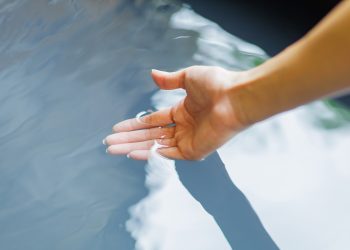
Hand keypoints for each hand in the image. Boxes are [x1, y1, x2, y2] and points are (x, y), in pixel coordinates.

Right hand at [104, 66, 247, 159]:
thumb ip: (170, 80)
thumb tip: (153, 74)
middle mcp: (182, 128)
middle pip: (149, 136)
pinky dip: (150, 155)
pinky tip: (133, 153)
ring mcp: (187, 141)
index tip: (117, 127)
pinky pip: (167, 155)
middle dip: (128, 138)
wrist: (234, 97)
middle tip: (109, 142)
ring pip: (154, 146)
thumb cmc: (216, 85)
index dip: (134, 124)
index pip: (152, 121)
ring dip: (133, 147)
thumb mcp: (188, 77)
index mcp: (181, 112)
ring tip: (114, 149)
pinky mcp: (193, 151)